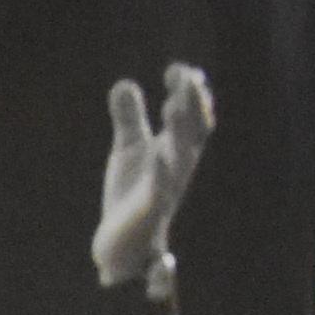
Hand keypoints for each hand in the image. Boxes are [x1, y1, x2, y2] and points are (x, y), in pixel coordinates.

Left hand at [92, 61, 214, 292]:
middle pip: (193, 131)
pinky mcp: (149, 212)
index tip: (178, 68)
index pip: (191, 117)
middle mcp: (178, 168)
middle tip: (188, 75)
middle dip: (192, 103)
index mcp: (176, 150)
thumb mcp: (130, 149)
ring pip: (181, 156)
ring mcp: (166, 189)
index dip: (190, 93)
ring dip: (181, 131)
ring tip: (172, 104)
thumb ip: (130, 117)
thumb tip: (124, 82)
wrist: (122, 246)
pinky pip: (160, 191)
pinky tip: (158, 154)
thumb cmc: (133, 194)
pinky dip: (161, 173)